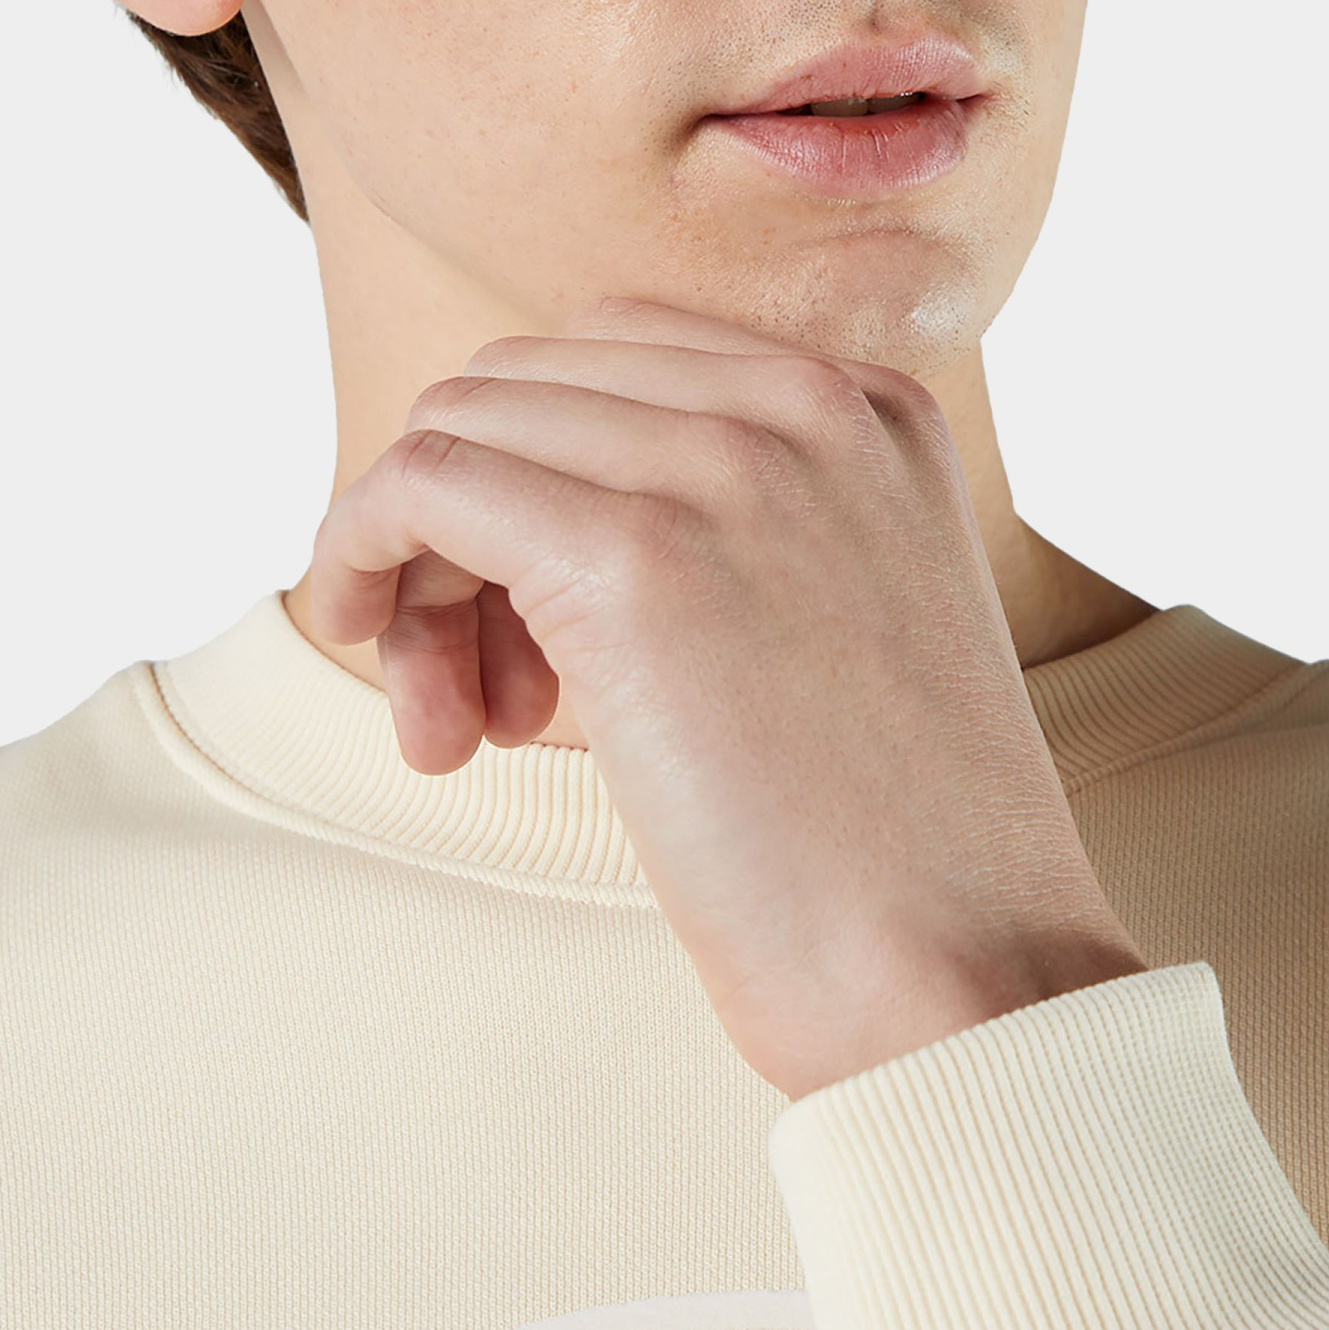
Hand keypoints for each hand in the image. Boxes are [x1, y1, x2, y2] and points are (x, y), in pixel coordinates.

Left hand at [306, 298, 1146, 1096]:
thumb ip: (736, 533)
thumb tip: (522, 518)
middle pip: (532, 383)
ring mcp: (725, 463)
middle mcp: (808, 400)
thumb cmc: (895, 853)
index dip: (537, 474)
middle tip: (474, 690)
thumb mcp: (844, 624)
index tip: (524, 623)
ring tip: (449, 723)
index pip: (623, 359)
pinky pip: (424, 483)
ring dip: (416, 563)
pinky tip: (372, 649)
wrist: (967, 971)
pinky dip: (361, 547)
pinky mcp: (634, 553)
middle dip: (466, 516)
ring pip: (465, 425)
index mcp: (874, 407)